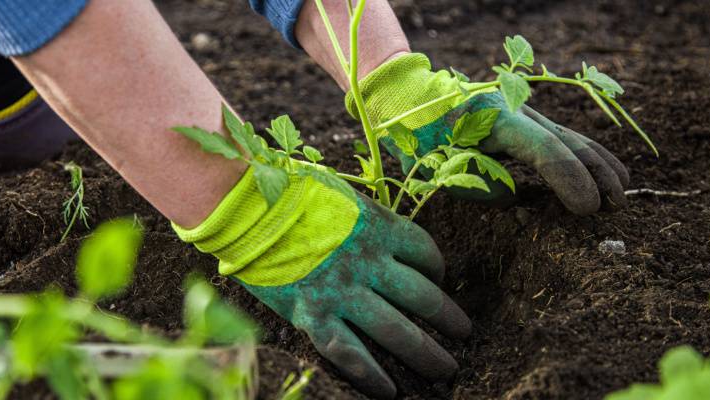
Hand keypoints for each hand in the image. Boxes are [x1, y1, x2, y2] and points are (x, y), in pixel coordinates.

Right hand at [174, 168, 470, 398]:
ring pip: (396, 331)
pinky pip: (351, 354)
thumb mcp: (341, 195)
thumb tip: (382, 232)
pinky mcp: (313, 315)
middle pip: (423, 297)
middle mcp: (369, 263)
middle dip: (449, 318)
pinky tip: (391, 392)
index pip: (425, 253)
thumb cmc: (290, 192)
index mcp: (379, 227)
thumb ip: (366, 217)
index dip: (438, 269)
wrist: (244, 206)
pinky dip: (373, 376)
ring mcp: (343, 292)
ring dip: (427, 353)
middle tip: (465, 333)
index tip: (438, 279)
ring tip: (447, 369)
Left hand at [348, 53, 629, 214]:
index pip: (545, 151)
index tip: (588, 209)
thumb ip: (476, 185)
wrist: (409, 98)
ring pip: (570, 136)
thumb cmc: (417, 136)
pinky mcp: (522, 119)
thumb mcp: (435, 166)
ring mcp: (522, 111)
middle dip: (596, 174)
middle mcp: (516, 110)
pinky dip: (584, 155)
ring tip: (622, 191)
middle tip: (615, 206)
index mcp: (494, 120)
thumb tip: (513, 197)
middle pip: (568, 141)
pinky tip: (604, 171)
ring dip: (598, 164)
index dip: (570, 180)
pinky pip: (561, 137)